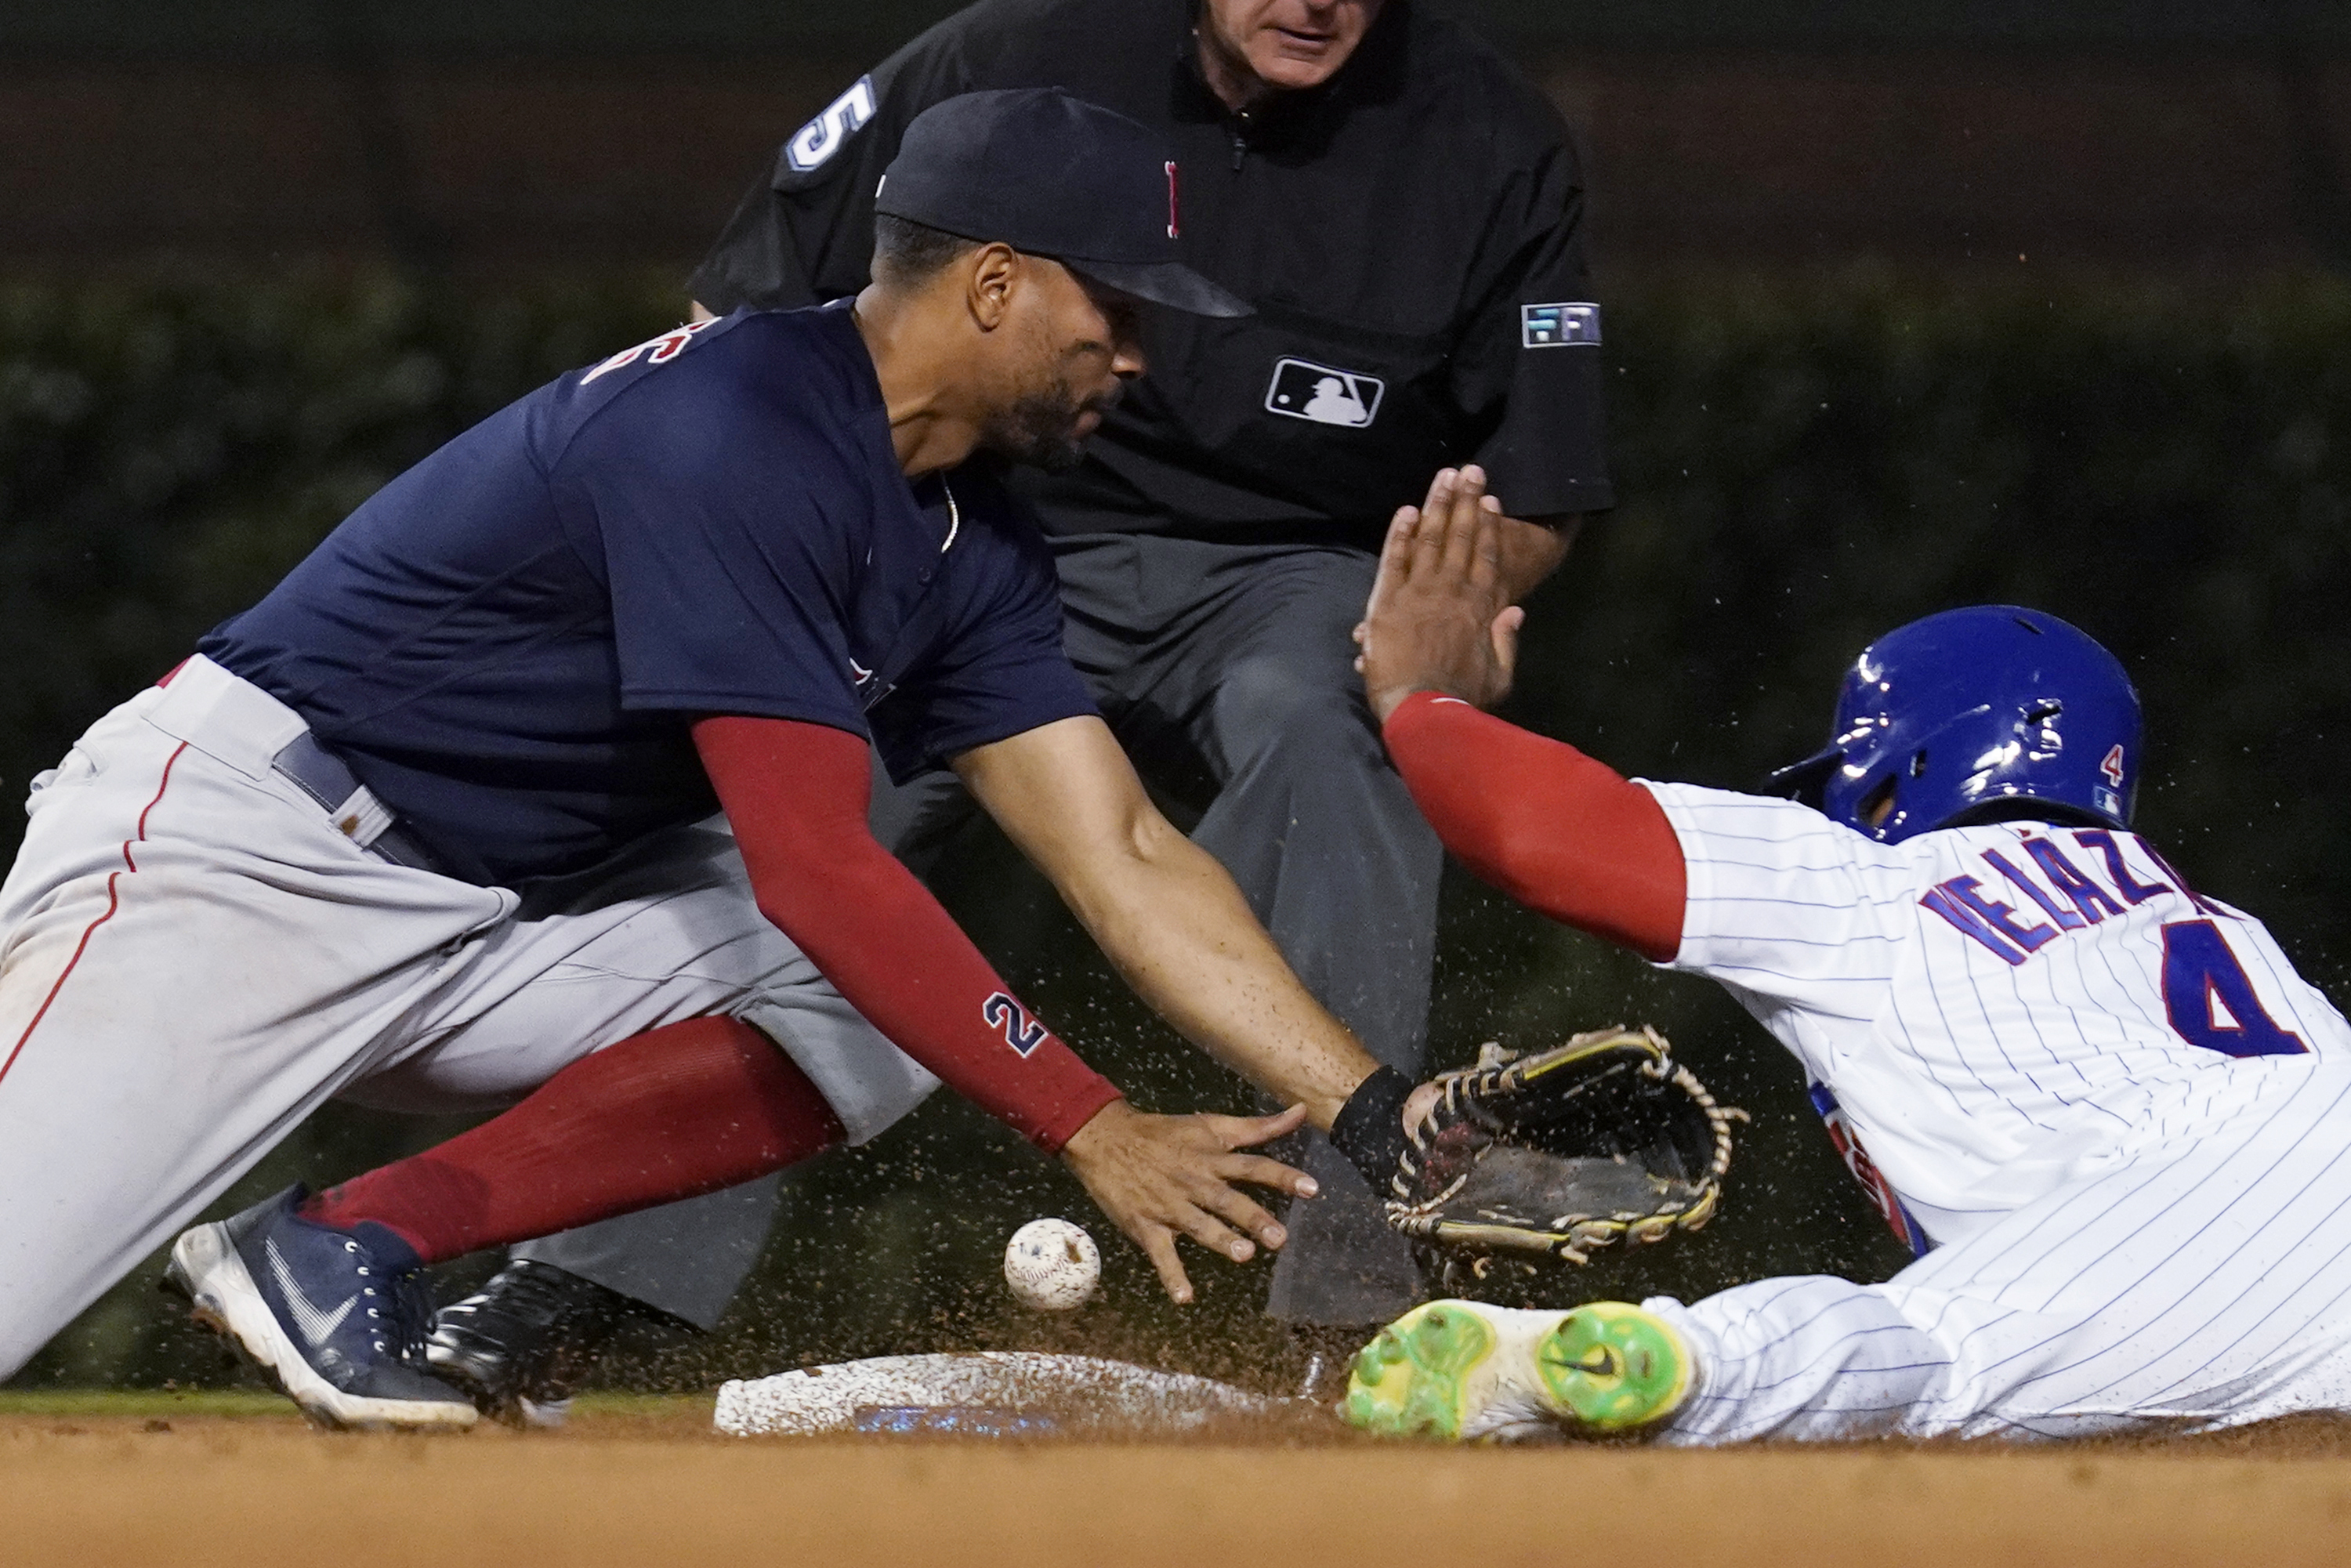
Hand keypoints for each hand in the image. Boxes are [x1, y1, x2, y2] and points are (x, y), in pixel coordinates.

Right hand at [1059, 1099, 1318, 1303]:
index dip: (1282, 1176)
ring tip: (1244, 1255)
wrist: (1104, 1138)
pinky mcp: (1145, 1225)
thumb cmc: (1162, 1133)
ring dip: (1220, 1240)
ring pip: (1198, 1224)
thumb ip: (1257, 1125)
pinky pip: (1160, 1253)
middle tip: (1280, 1237)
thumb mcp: (1209, 1124)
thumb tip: (1300, 1112)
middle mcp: (1193, 1180)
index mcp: (1211, 1157)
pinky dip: (1171, 1275)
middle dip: (1253, 1217)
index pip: (1252, 1165)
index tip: (1312, 1189)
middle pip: (1227, 1199)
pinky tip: (1185, 1297)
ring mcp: (1169, 1204)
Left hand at [1354, 465, 1525, 722]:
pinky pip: (1395, 559)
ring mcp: (1419, 592)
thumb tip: (1516, 610)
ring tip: (1446, 476)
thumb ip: (1507, 642)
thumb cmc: (1461, 699)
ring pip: (1431, 539)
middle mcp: (1451, 591)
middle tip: (1472, 470)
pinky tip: (1407, 510)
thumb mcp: (1498, 676)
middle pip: (1461, 538)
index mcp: (1479, 609)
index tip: (1492, 501)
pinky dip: (1401, 534)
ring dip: (1438, 505)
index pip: (1487, 558)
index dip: (1489, 527)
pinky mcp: (1388, 600)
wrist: (1421, 710)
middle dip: (1467, 502)